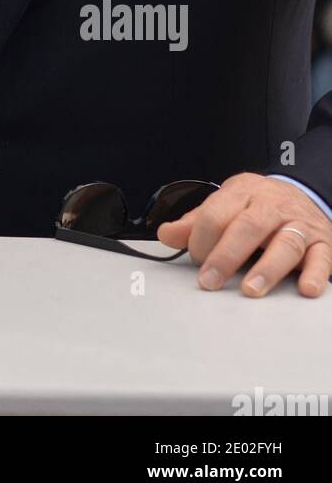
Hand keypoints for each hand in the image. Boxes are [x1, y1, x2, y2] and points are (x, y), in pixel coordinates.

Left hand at [157, 172, 331, 296]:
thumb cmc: (260, 204)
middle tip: (210, 281)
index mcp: (243, 193)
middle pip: (248, 227)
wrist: (306, 193)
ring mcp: (299, 224)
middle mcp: (272, 206)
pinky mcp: (323, 243)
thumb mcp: (227, 203)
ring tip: (251, 289)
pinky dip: (316, 274)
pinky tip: (306, 288)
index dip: (201, 239)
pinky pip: (322, 258)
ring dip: (267, 268)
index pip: (216, 213)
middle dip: (225, 256)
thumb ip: (197, 221)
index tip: (196, 259)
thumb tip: (166, 234)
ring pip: (285, 243)